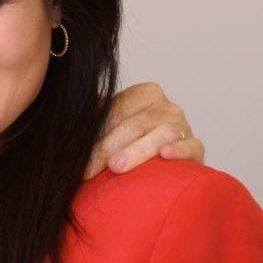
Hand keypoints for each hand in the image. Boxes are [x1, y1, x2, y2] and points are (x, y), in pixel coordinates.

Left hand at [85, 82, 203, 177]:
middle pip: (136, 123)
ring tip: (117, 166)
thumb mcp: (108, 127)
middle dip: (109, 147)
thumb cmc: (126, 144)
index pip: (118, 109)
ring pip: (162, 133)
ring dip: (138, 150)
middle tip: (90, 169)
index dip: (96, 133)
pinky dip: (180, 150)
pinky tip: (165, 155)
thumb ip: (93, 120)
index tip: (79, 158)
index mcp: (145, 94)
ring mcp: (185, 126)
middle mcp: (167, 107)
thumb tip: (64, 121)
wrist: (158, 165)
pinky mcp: (197, 148)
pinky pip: (193, 146)